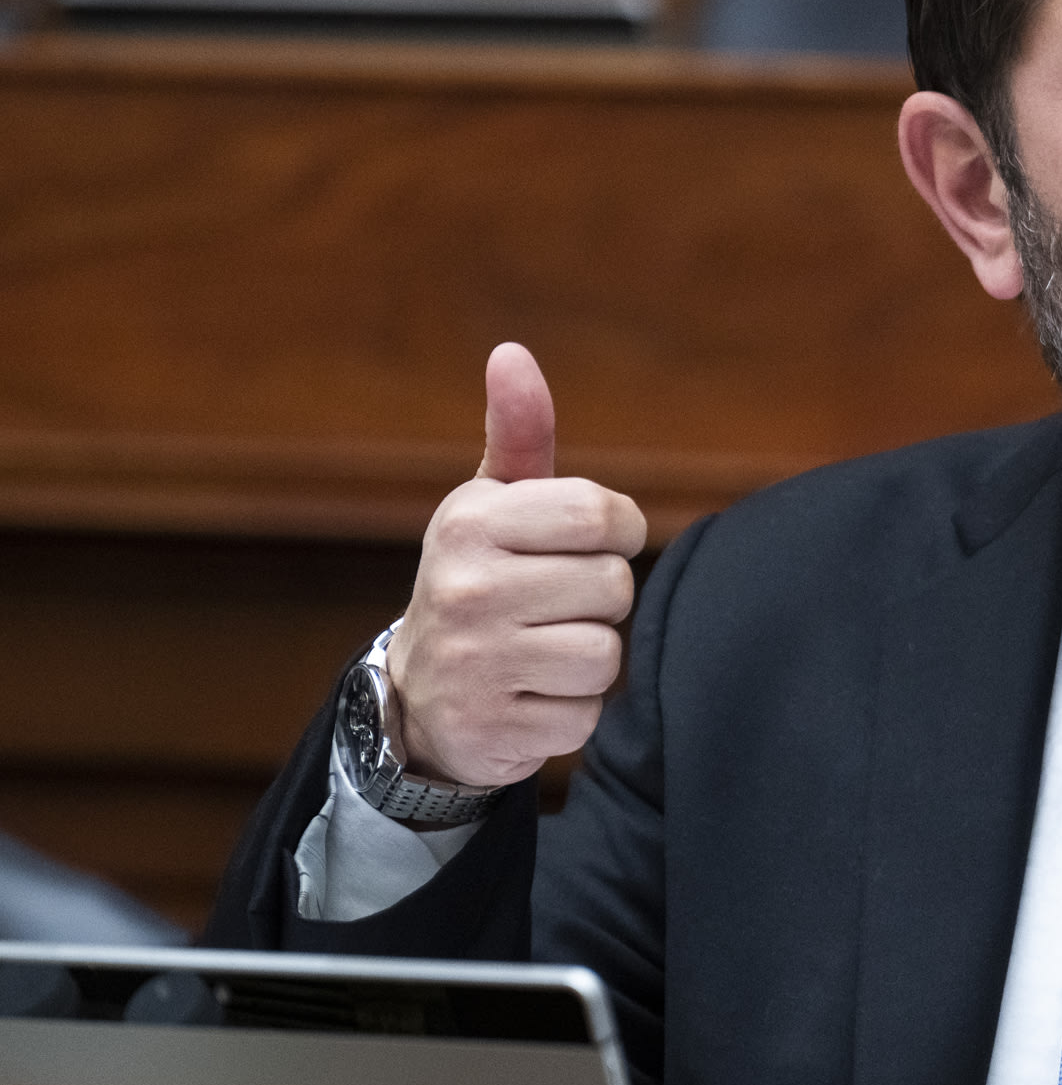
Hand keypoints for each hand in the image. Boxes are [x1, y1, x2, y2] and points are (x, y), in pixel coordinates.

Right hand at [387, 343, 648, 787]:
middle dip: (599, 598)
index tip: (589, 541)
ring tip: (542, 648)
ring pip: (605, 655)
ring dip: (589, 658)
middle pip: (614, 587)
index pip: (601, 514)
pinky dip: (571, 711)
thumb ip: (519, 434)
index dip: (617, 529)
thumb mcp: (493, 504)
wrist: (420, 696)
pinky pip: (586, 717)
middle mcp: (465, 589)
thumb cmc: (482, 579)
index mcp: (471, 523)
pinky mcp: (491, 730)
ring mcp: (475, 664)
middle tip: (552, 604)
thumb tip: (512, 353)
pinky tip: (530, 694)